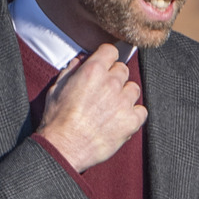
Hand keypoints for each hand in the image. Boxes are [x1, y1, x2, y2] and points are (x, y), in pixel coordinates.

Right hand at [36, 43, 146, 171]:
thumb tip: (80, 61)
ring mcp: (123, 101)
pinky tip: (121, 120)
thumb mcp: (56, 89)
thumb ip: (71, 71)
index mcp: (93, 70)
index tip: (105, 65)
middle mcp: (111, 82)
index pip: (111, 51)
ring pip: (134, 89)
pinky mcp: (131, 120)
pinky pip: (142, 111)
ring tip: (112, 108)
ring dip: (125, 95)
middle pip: (123, 70)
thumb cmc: (56, 120)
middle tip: (104, 92)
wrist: (63, 148)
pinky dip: (134, 115)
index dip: (107, 58)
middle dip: (114, 78)